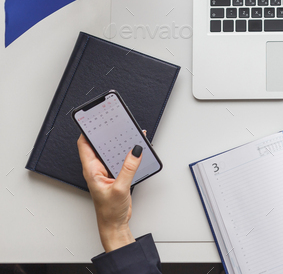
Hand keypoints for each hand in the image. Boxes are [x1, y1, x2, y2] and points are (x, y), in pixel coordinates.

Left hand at [77, 133, 143, 252]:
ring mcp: (107, 172)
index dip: (88, 131)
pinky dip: (127, 153)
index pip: (84, 144)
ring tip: (127, 132)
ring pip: (111, 151)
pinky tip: (135, 149)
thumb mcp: (120, 188)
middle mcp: (97, 169)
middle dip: (106, 133)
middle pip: (99, 145)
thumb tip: (135, 150)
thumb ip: (128, 168)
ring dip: (119, 143)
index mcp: (91, 170)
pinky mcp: (116, 175)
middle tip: (114, 122)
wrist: (115, 224)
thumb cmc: (110, 212)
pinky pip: (120, 159)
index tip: (94, 120)